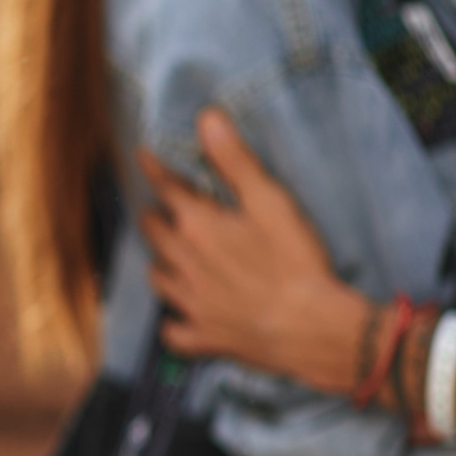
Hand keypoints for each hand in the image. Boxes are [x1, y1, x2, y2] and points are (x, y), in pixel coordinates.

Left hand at [140, 108, 371, 393]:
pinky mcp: (203, 336)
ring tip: (172, 254)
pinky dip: (174, 322)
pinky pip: (173, 331)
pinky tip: (183, 316)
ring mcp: (189, 303)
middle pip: (152, 231)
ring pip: (157, 277)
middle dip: (156, 215)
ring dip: (162, 262)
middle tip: (164, 207)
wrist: (311, 328)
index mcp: (196, 226)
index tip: (143, 156)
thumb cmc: (294, 261)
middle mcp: (182, 263)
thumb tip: (206, 119)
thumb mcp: (270, 201)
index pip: (165, 188)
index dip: (155, 169)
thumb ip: (235, 161)